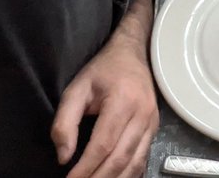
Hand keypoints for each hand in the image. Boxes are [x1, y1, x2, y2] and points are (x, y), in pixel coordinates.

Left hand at [52, 0, 157, 177]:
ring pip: (135, 163)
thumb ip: (65, 121)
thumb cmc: (103, 70)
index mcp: (123, 102)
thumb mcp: (77, 88)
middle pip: (120, 158)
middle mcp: (142, 115)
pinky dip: (128, 175)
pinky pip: (142, 159)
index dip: (85, 168)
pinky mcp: (154, 129)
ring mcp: (152, 124)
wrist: (134, 54)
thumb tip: (64, 156)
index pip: (103, 144)